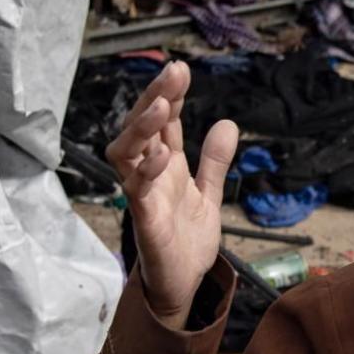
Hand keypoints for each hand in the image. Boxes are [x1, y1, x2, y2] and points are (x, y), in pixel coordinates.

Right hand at [107, 62, 239, 324]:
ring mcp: (143, 196)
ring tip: (161, 105)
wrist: (185, 283)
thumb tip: (228, 123)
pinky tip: (164, 155)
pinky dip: (149, 171)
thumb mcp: (208, 193)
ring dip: (142, 127)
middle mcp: (149, 174)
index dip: (170, 95)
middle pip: (140, 127)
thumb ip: (214, 161)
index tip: (180, 69)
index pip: (163, 122)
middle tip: (172, 72)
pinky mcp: (145, 220)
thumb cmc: (188, 239)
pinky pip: (137, 191)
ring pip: (126, 153)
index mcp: (165, 165)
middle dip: (153, 97)